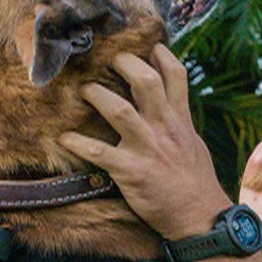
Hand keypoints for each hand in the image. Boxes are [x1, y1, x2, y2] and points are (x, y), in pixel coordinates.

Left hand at [57, 45, 230, 239]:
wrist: (199, 218)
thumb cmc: (195, 182)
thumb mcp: (193, 144)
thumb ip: (178, 122)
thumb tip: (169, 105)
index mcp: (180, 120)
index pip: (176, 75)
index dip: (160, 54)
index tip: (145, 43)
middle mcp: (164, 128)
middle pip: (145, 81)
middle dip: (124, 63)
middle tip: (106, 59)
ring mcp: (147, 148)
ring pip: (119, 109)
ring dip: (96, 95)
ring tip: (82, 89)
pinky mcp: (131, 171)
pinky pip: (99, 152)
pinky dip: (78, 143)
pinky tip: (62, 138)